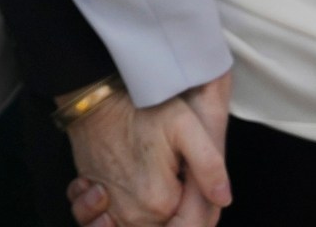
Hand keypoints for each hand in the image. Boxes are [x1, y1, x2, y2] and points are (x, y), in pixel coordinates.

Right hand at [61, 76, 232, 226]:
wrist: (92, 101)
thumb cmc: (138, 109)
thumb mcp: (184, 125)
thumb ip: (209, 164)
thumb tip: (223, 197)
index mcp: (160, 202)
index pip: (193, 226)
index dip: (205, 209)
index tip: (195, 180)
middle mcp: (134, 215)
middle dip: (183, 212)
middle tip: (179, 174)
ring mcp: (113, 211)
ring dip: (159, 216)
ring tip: (160, 181)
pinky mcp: (98, 203)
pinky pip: (111, 223)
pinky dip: (123, 214)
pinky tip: (136, 186)